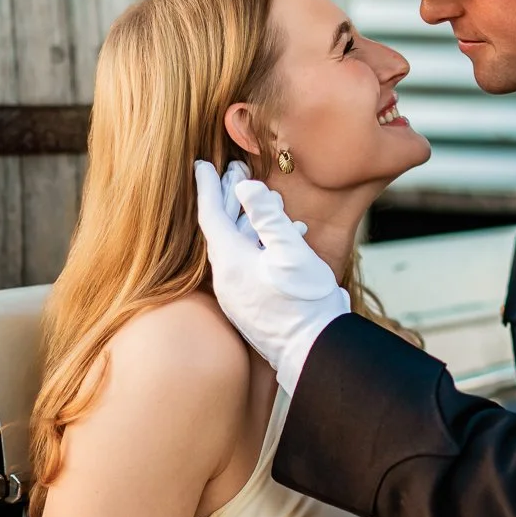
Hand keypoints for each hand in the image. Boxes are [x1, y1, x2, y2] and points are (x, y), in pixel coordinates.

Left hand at [194, 160, 349, 393]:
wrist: (314, 352)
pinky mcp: (251, 306)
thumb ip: (268, 217)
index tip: (202, 164)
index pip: (210, 215)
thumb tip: (246, 185)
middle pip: (222, 229)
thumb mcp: (291, 252)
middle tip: (234, 170)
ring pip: (237, 247)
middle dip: (230, 199)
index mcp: (230, 262)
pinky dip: (260, 245)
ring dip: (248, 222)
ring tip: (263, 199)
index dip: (208, 186)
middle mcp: (226, 278)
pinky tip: (284, 238)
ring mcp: (237, 295)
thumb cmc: (305, 303)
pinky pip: (248, 265)